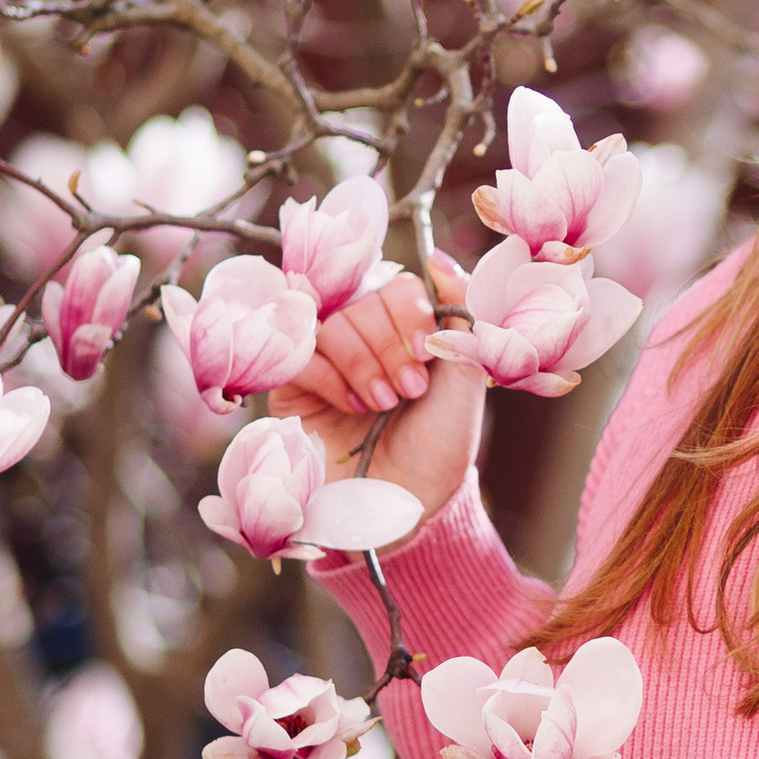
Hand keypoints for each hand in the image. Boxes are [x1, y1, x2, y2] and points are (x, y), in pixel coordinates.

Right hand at [265, 257, 486, 527]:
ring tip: (382, 404)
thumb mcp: (465, 374)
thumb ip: (460, 311)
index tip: (424, 355)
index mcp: (403, 327)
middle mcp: (363, 337)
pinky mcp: (293, 385)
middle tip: (407, 391)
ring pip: (332, 324)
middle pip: (362, 300)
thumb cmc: (440, 442)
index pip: (395, 285)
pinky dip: (331, 377)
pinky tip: (351, 407)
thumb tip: (438, 258)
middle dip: (389, 347)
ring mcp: (326, 359)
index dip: (409, 314)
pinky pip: (300, 353)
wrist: (407, 499)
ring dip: (364, 365)